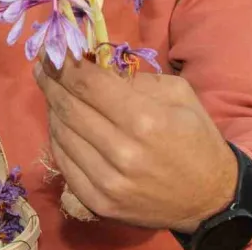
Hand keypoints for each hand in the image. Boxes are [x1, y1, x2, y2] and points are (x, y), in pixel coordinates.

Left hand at [34, 57, 237, 232]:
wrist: (210, 198)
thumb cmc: (196, 139)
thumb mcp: (179, 94)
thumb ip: (137, 79)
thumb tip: (95, 66)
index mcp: (145, 120)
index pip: (88, 84)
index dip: (64, 64)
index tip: (51, 50)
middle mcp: (122, 152)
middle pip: (69, 107)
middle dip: (50, 81)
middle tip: (41, 65)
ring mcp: (106, 182)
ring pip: (61, 134)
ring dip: (52, 108)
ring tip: (51, 92)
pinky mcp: (98, 202)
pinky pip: (64, 163)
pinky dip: (57, 139)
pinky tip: (60, 123)